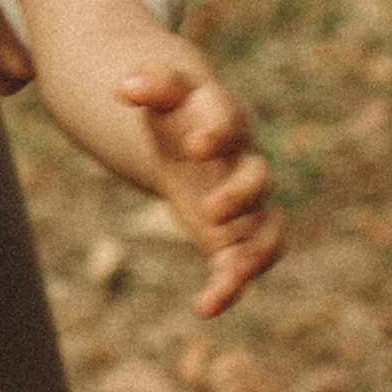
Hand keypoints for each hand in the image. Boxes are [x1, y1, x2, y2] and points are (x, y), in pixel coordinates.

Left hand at [120, 60, 282, 314]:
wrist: (193, 139)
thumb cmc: (177, 113)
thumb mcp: (162, 92)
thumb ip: (149, 84)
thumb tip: (122, 85)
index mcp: (223, 118)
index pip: (227, 120)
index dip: (216, 133)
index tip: (195, 146)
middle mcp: (242, 161)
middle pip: (256, 177)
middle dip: (238, 195)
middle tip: (209, 211)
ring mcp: (246, 201)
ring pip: (268, 227)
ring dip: (253, 250)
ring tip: (230, 272)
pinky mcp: (239, 234)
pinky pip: (248, 260)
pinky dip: (232, 285)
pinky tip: (206, 307)